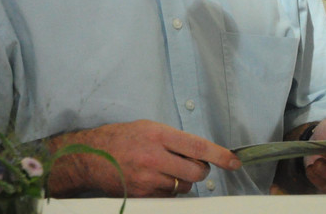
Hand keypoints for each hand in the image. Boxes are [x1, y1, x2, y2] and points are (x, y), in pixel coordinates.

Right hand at [49, 120, 240, 197]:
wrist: (91, 156)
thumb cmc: (122, 138)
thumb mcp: (149, 128)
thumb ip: (173, 139)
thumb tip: (199, 153)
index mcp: (158, 135)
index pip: (197, 146)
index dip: (219, 155)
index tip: (234, 162)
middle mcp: (154, 157)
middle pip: (195, 172)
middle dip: (201, 171)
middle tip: (194, 166)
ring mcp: (148, 179)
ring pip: (183, 187)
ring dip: (181, 181)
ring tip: (164, 170)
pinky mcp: (142, 195)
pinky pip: (168, 197)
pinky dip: (167, 190)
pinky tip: (154, 179)